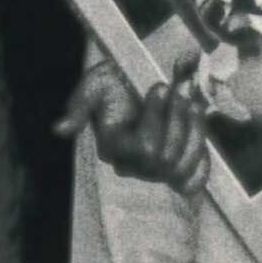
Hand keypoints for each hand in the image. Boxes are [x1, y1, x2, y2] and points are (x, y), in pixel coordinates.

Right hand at [63, 53, 211, 192]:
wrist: (142, 80)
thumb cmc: (117, 81)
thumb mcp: (95, 85)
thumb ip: (79, 105)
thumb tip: (60, 129)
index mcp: (113, 149)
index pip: (144, 148)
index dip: (157, 118)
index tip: (160, 85)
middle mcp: (133, 166)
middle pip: (166, 158)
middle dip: (179, 119)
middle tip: (183, 87)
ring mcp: (156, 171)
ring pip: (182, 167)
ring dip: (195, 130)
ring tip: (194, 100)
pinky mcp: (177, 170)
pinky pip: (193, 181)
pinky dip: (201, 159)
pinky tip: (200, 132)